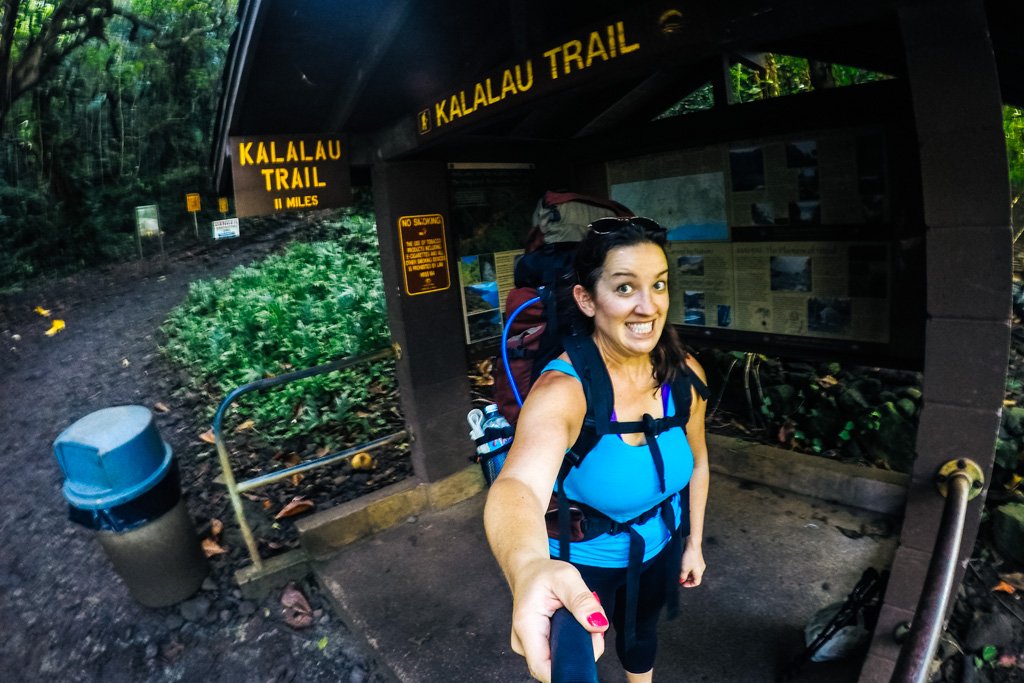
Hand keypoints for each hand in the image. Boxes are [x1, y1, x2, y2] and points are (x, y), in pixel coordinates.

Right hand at [510, 558, 606, 681]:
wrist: (528, 571)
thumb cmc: (543, 573)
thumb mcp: (566, 578)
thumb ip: (582, 601)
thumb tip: (599, 625)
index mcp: (527, 626)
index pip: (544, 669)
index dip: (570, 669)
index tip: (591, 650)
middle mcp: (523, 642)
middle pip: (556, 667)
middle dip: (581, 654)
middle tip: (593, 629)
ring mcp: (528, 647)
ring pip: (559, 661)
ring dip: (578, 648)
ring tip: (583, 622)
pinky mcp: (537, 646)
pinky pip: (558, 654)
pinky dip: (572, 645)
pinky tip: (576, 627)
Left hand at [679, 542, 704, 587]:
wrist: (693, 546)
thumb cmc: (690, 557)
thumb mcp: (684, 569)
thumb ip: (683, 576)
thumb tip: (681, 581)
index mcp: (699, 573)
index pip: (696, 583)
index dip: (689, 584)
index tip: (682, 583)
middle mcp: (701, 569)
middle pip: (695, 577)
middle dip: (688, 579)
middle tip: (681, 578)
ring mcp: (700, 563)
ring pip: (694, 572)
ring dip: (688, 573)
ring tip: (681, 572)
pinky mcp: (698, 558)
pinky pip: (694, 566)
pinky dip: (689, 568)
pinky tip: (684, 565)